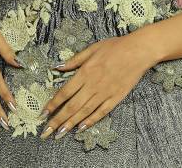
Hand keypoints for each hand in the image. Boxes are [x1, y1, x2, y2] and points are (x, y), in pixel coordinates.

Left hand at [39, 33, 155, 139]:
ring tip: (60, 134)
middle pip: (72, 106)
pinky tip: (81, 128)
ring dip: (71, 124)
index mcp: (85, 72)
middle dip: (57, 120)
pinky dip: (91, 121)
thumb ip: (74, 60)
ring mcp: (105, 93)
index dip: (53, 104)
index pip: (65, 92)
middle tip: (46, 132)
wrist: (138, 51)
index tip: (43, 113)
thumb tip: (57, 67)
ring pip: (85, 112)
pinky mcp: (116, 98)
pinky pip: (101, 112)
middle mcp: (93, 85)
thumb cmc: (115, 46)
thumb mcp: (92, 48)